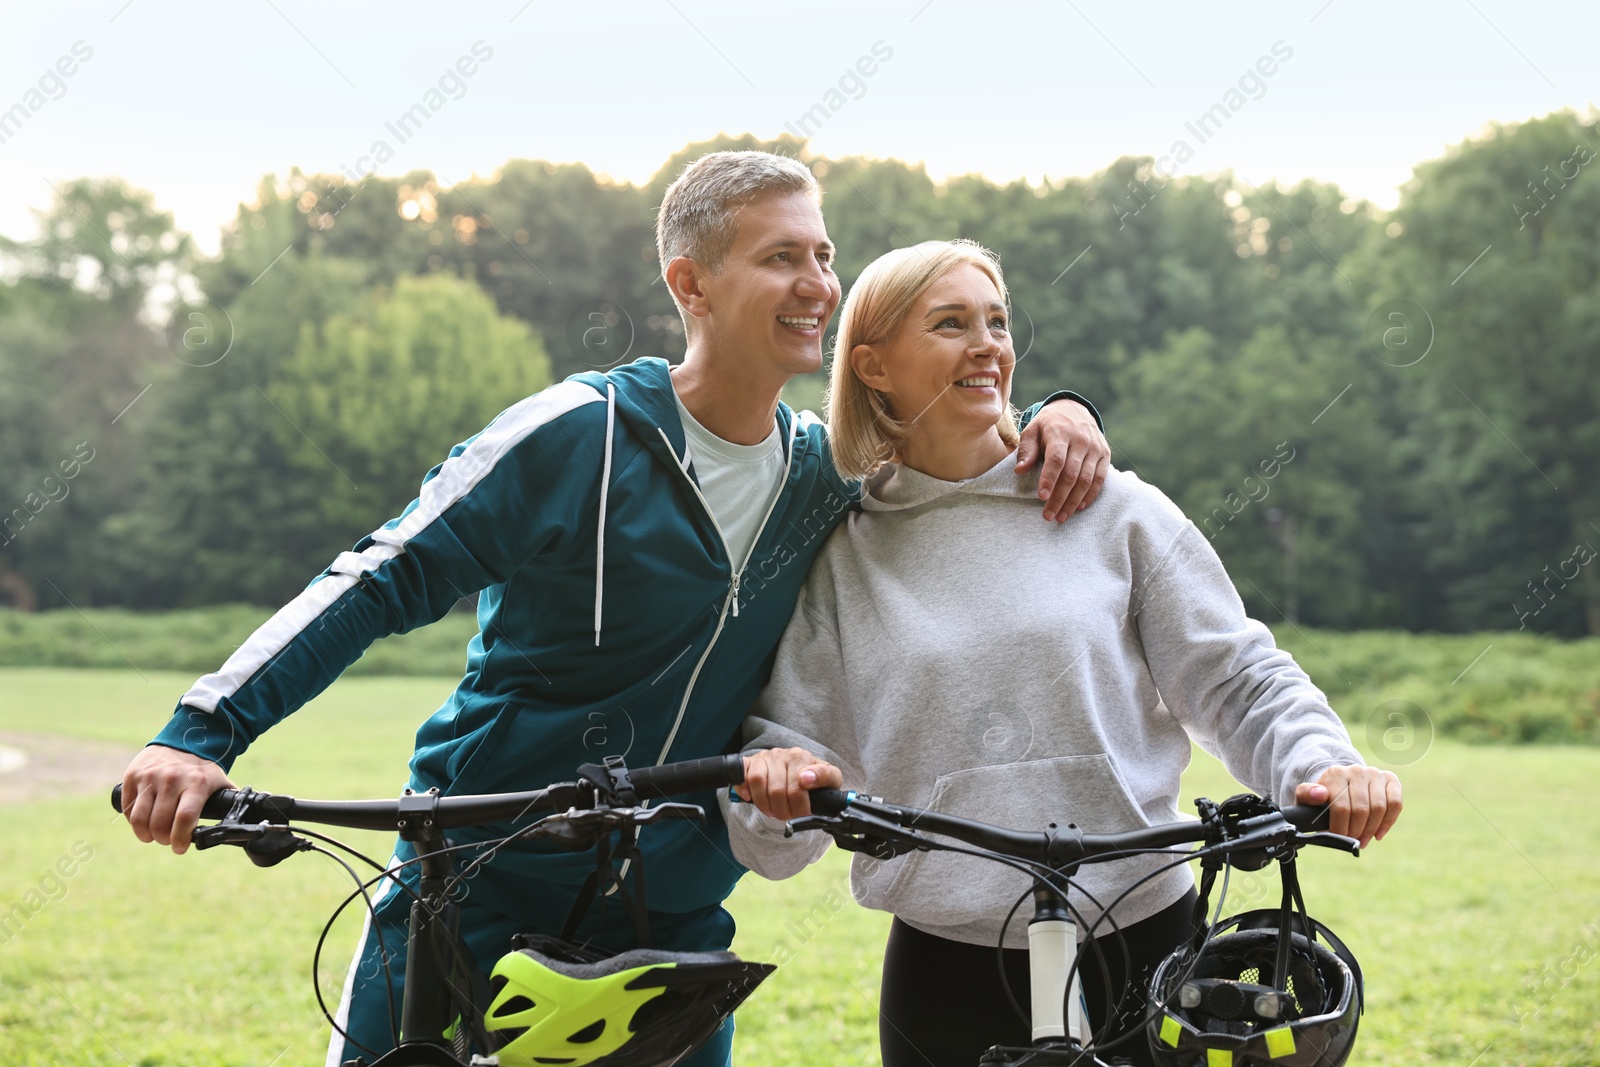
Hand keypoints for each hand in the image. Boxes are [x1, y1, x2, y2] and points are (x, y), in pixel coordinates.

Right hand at [121, 745, 234, 854]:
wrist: (182, 739)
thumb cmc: (202, 768)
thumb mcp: (219, 781)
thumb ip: (230, 801)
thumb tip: (243, 821)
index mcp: (196, 783)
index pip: (184, 818)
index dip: (180, 839)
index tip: (180, 848)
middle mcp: (172, 779)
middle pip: (160, 823)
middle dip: (162, 839)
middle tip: (166, 840)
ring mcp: (150, 777)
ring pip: (139, 818)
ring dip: (145, 834)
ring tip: (151, 836)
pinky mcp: (133, 776)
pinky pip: (128, 808)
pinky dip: (133, 820)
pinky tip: (142, 821)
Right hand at [737, 747, 842, 821]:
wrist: (798, 768)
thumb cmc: (813, 777)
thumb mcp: (829, 777)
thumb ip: (825, 776)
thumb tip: (806, 778)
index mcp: (801, 757)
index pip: (797, 786)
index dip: (799, 807)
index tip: (803, 813)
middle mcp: (781, 754)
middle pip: (776, 790)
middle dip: (782, 811)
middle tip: (787, 816)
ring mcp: (764, 757)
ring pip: (757, 782)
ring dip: (764, 804)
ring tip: (772, 810)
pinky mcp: (750, 762)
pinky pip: (741, 775)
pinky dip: (744, 789)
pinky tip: (750, 798)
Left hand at [1015, 399, 1109, 521]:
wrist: (1074, 410)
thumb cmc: (1048, 425)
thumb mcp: (1032, 430)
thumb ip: (1026, 450)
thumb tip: (1019, 470)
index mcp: (1060, 432)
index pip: (1056, 459)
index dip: (1049, 479)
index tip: (1042, 497)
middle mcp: (1081, 440)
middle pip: (1071, 474)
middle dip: (1059, 498)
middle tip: (1048, 516)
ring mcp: (1095, 448)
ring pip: (1087, 480)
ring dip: (1074, 501)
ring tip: (1061, 517)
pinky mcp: (1105, 454)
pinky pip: (1100, 479)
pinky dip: (1090, 495)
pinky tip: (1079, 507)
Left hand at [1295, 765, 1401, 847]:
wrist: (1341, 784)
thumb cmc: (1324, 796)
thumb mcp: (1307, 796)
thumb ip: (1306, 794)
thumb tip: (1320, 794)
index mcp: (1336, 774)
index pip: (1341, 807)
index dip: (1341, 827)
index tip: (1339, 837)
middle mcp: (1357, 771)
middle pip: (1362, 809)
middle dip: (1356, 831)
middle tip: (1352, 841)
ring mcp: (1375, 774)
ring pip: (1379, 808)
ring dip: (1371, 829)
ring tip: (1363, 840)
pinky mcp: (1391, 780)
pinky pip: (1395, 804)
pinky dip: (1388, 822)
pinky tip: (1378, 834)